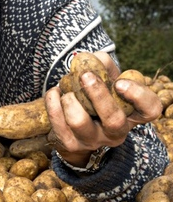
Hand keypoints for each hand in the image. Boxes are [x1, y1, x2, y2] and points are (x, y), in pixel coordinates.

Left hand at [45, 51, 162, 166]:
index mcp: (131, 115)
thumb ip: (104, 66)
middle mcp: (116, 132)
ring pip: (79, 121)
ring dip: (70, 99)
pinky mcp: (70, 143)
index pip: (149, 109)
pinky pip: (57, 122)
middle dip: (98, 95)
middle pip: (113, 120)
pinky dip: (53, 102)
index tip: (120, 82)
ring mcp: (92, 140)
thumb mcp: (105, 81)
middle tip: (85, 75)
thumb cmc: (94, 97)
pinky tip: (55, 93)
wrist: (73, 127)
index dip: (138, 96)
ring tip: (68, 92)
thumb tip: (95, 58)